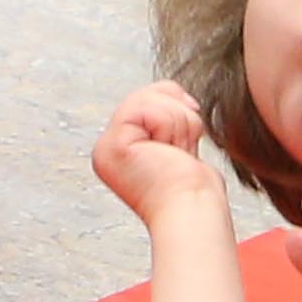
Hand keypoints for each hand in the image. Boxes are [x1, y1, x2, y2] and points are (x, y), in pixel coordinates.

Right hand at [94, 81, 221, 226]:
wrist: (195, 210)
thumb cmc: (194, 187)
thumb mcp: (179, 139)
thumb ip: (166, 116)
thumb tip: (175, 91)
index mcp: (120, 148)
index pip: (147, 100)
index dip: (176, 109)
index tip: (187, 140)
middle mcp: (107, 149)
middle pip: (147, 94)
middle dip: (178, 117)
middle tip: (180, 152)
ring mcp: (107, 148)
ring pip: (149, 99)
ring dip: (178, 125)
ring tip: (176, 155)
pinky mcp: (114, 146)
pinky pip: (149, 109)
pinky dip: (171, 127)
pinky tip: (170, 153)